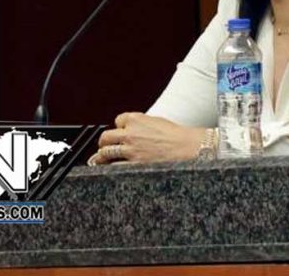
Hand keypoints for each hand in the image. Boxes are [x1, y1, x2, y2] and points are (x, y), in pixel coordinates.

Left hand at [89, 112, 205, 164]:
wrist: (188, 148)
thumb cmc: (177, 136)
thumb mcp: (157, 121)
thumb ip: (141, 124)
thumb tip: (131, 129)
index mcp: (136, 119)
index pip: (117, 120)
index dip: (119, 127)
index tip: (119, 132)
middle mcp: (131, 133)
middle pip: (106, 136)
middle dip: (104, 141)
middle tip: (105, 146)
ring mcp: (131, 150)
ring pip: (106, 152)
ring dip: (102, 156)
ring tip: (100, 159)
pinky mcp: (134, 164)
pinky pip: (114, 167)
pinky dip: (110, 169)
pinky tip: (109, 169)